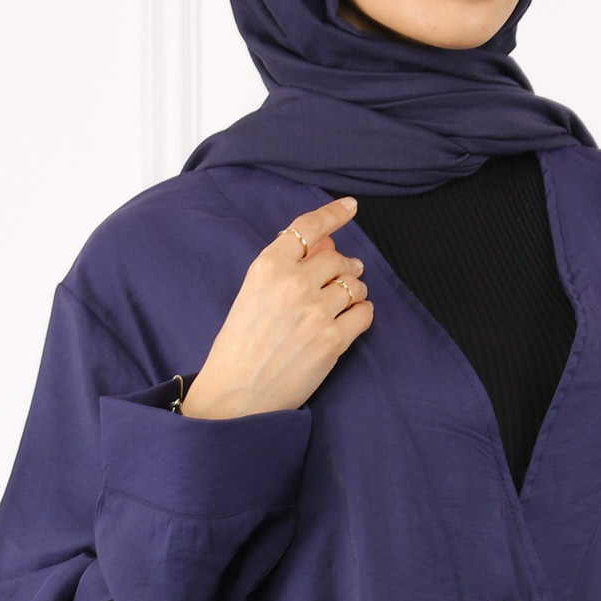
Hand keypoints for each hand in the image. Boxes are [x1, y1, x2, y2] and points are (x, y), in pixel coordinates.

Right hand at [182, 195, 372, 418]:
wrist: (236, 393)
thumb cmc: (240, 345)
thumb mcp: (254, 294)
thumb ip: (288, 267)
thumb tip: (328, 244)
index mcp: (268, 266)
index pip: (308, 228)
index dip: (333, 214)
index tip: (350, 206)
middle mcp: (293, 282)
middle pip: (338, 258)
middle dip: (344, 268)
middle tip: (342, 280)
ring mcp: (315, 311)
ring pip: (355, 285)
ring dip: (354, 292)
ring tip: (342, 305)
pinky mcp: (333, 339)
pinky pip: (365, 314)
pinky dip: (361, 315)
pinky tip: (348, 324)